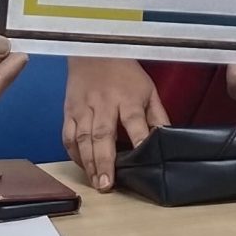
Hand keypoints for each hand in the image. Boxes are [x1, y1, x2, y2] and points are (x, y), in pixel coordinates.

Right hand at [61, 57, 166, 190]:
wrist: (94, 51)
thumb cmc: (125, 72)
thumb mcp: (148, 90)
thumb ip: (158, 116)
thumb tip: (168, 139)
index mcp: (128, 98)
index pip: (135, 121)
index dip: (139, 140)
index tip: (143, 161)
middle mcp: (104, 103)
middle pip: (103, 135)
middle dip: (104, 161)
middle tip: (106, 184)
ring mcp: (83, 108)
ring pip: (82, 138)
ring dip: (88, 163)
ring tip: (96, 182)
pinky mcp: (69, 111)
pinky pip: (67, 136)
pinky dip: (73, 153)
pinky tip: (82, 166)